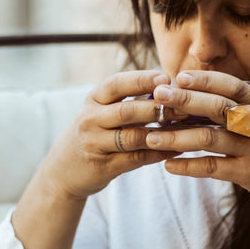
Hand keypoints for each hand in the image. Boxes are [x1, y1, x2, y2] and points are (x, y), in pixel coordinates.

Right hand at [39, 69, 180, 200]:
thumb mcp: (100, 112)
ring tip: (186, 129)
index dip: (141, 80)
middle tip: (184, 106)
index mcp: (92, 100)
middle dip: (157, 107)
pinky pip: (136, 159)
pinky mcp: (103, 166)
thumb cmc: (93, 135)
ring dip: (162, 133)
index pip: (116, 84)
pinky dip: (158, 153)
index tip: (166, 77)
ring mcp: (94, 144)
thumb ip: (127, 99)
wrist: (63, 171)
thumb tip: (167, 84)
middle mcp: (90, 120)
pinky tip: (176, 149)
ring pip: (133, 137)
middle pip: (126, 111)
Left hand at [143, 71, 249, 233]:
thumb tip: (197, 97)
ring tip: (151, 136)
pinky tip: (169, 166)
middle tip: (157, 98)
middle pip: (218, 107)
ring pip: (210, 138)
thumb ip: (240, 111)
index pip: (234, 86)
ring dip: (177, 137)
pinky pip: (214, 167)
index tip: (178, 76)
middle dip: (185, 101)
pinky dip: (188, 166)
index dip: (206, 79)